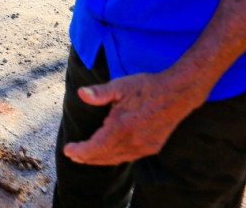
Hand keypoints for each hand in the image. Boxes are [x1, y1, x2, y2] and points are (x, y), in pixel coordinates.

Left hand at [62, 69, 208, 164]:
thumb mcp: (121, 85)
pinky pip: (129, 157)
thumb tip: (81, 93)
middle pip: (104, 156)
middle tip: (73, 155)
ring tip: (86, 157)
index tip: (68, 150)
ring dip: (100, 160)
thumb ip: (100, 93)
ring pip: (117, 159)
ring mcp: (144, 146)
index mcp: (122, 127)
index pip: (96, 147)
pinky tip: (109, 154)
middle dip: (86, 158)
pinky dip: (115, 158)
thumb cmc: (147, 87)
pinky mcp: (153, 146)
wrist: (178, 92)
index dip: (80, 151)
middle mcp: (133, 141)